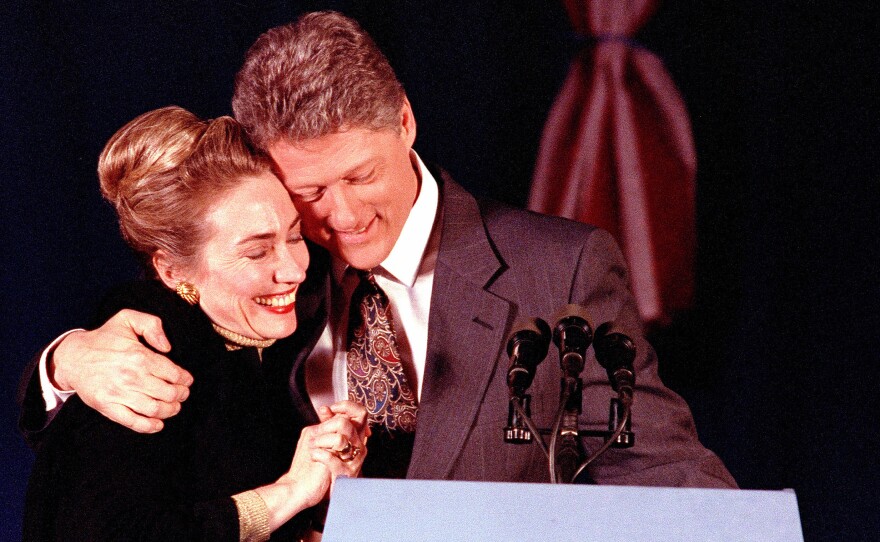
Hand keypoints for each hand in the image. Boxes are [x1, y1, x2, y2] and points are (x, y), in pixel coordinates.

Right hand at [50, 309, 192, 432]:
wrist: (72, 357)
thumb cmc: (103, 338)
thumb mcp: (127, 319)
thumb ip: (152, 325)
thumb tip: (167, 347)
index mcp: (139, 356)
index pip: (173, 373)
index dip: (184, 379)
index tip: (187, 381)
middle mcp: (131, 377)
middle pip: (168, 393)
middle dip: (181, 395)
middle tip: (183, 394)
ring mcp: (119, 394)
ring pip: (155, 409)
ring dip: (170, 410)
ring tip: (175, 406)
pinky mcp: (108, 407)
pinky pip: (133, 422)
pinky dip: (150, 426)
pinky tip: (159, 424)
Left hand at [279, 403, 368, 506]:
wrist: (304, 488)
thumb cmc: (314, 465)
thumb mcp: (321, 439)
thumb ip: (327, 424)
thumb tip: (325, 409)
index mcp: (354, 437)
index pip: (360, 413)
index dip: (346, 406)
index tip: (332, 408)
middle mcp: (358, 447)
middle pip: (347, 423)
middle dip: (327, 425)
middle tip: (317, 432)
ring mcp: (354, 461)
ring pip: (339, 439)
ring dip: (320, 441)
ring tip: (313, 447)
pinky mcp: (346, 474)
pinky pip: (332, 458)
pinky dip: (319, 455)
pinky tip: (314, 456)